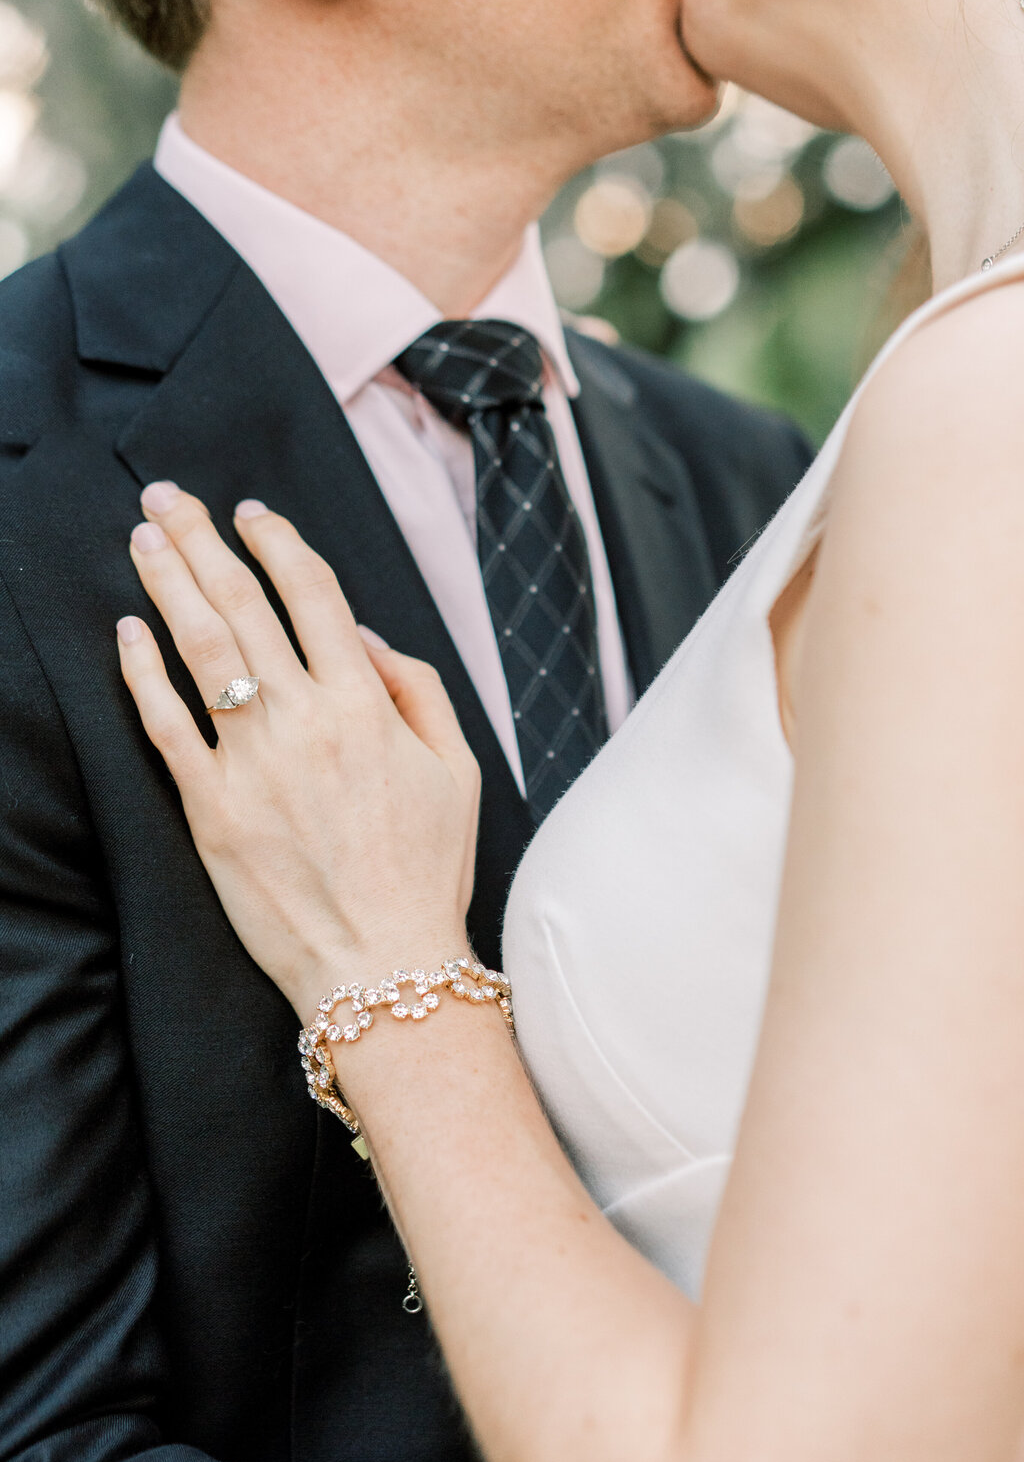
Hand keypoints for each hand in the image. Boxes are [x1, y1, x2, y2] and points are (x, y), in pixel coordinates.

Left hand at [117, 483, 480, 1015]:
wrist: (383, 965)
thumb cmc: (428, 871)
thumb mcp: (459, 770)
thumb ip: (417, 688)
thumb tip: (359, 634)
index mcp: (368, 704)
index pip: (313, 593)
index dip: (278, 541)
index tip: (251, 512)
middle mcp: (305, 719)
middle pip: (242, 603)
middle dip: (200, 538)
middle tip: (165, 495)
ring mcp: (251, 763)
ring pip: (198, 647)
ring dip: (165, 581)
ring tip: (141, 536)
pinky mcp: (209, 809)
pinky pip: (165, 726)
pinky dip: (142, 672)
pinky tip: (127, 630)